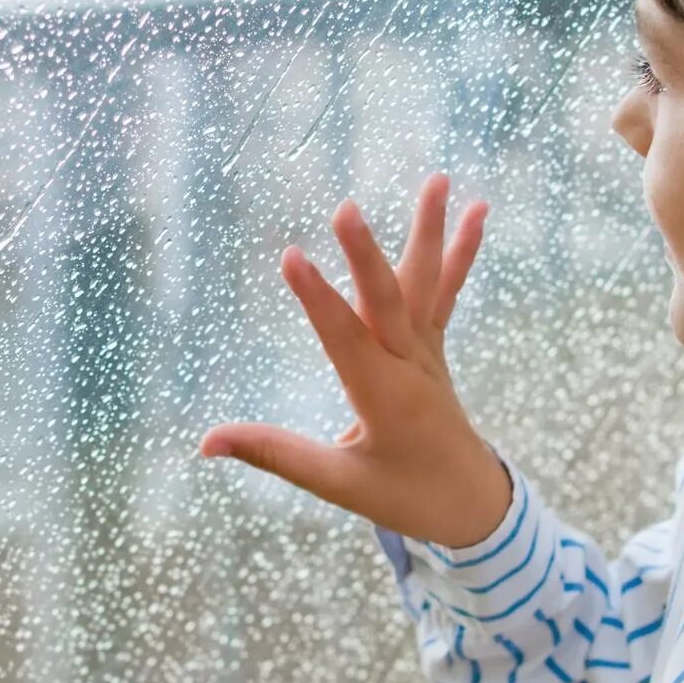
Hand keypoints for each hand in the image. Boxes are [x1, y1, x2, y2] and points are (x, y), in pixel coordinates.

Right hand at [198, 172, 510, 549]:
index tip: (292, 256)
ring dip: (431, 230)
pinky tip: (478, 209)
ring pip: (426, 283)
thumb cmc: (403, 495)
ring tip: (440, 179)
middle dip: (365, 255)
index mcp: (383, 398)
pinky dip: (461, 251)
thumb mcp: (336, 484)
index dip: (316, 299)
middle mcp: (410, 365)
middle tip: (346, 208)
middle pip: (387, 301)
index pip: (344, 340)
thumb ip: (273, 454)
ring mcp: (427, 351)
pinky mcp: (434, 345)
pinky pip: (445, 291)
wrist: (471, 503)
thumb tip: (205, 443)